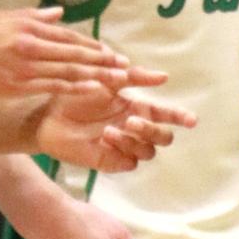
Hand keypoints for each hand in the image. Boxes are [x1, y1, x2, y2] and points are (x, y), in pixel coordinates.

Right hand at [0, 8, 132, 100]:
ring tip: (119, 80)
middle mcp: (30, 43)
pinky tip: (94, 90)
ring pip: (69, 70)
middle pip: (75, 52)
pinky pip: (54, 86)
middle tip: (127, 66)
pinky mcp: (18, 85)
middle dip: (103, 60)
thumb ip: (33, 16)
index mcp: (27, 26)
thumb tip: (58, 13)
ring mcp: (26, 65)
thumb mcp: (2, 18)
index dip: (92, 45)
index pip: (68, 36)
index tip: (110, 52)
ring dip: (98, 74)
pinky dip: (76, 87)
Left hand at [35, 75, 194, 174]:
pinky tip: (105, 139)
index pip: (166, 115)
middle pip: (163, 137)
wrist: (47, 115)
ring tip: (110, 130)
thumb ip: (134, 78)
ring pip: (148, 151)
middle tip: (131, 121)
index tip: (191, 120)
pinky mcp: (111, 161)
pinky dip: (122, 151)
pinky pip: (129, 162)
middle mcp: (133, 129)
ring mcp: (123, 147)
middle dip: (153, 130)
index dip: (180, 117)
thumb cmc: (75, 96)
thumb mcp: (106, 80)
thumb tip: (164, 76)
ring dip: (134, 140)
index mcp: (136, 108)